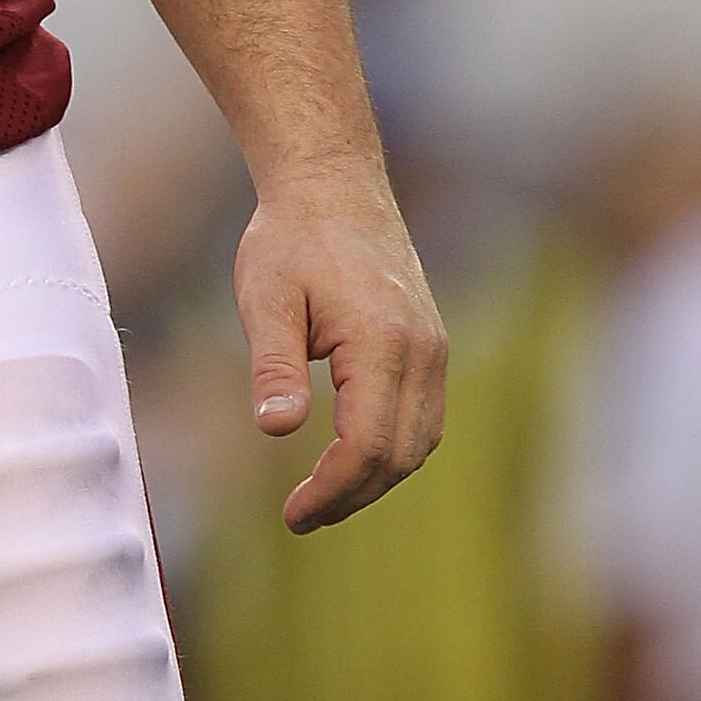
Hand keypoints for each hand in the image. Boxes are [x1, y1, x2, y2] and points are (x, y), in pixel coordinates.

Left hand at [233, 171, 445, 532]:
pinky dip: (392, 449)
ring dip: (376, 478)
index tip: (292, 515)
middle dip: (351, 495)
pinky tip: (351, 456)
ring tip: (321, 497)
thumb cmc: (290, 237)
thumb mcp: (265, 297)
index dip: (332, 490)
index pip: (367, 446)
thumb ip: (273, 364)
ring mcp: (434, 349)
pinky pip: (424, 418)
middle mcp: (422, 352)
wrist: (333, 183)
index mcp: (382, 342)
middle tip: (301, 517)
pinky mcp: (431, 344)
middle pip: (399, 455)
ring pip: (419, 443)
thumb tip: (275, 429)